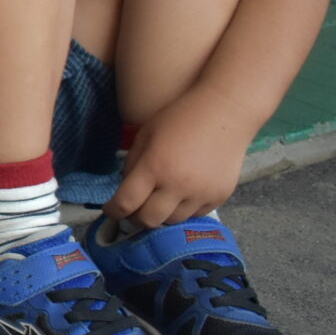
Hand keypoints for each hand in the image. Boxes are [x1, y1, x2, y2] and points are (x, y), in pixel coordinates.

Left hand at [107, 87, 255, 227]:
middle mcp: (178, 185)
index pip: (126, 203)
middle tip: (132, 209)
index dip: (113, 211)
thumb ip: (132, 165)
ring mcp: (201, 194)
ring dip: (161, 214)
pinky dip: (184, 210)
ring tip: (158, 200)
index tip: (110, 210)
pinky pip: (195, 214)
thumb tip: (126, 190)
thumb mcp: (145, 135)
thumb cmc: (180, 118)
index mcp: (154, 167)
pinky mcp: (220, 197)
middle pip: (149, 220)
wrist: (225, 114)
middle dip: (135, 218)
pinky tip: (180, 195)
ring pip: (173, 221)